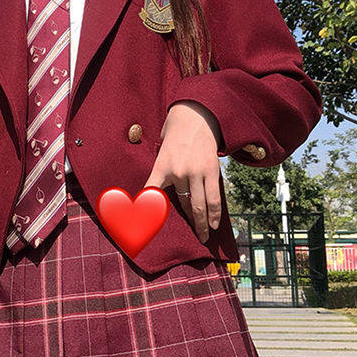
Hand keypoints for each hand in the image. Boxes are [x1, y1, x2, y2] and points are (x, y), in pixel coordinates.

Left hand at [143, 101, 221, 243]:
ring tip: (204, 237)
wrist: (195, 117)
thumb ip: (158, 175)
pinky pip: (214, 196)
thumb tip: (150, 199)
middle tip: (189, 239)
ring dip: (202, 224)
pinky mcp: (212, 170)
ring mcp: (197, 172)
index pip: (151, 193)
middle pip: (183, 206)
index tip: (142, 228)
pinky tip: (214, 223)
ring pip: (200, 205)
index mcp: (161, 167)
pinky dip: (215, 212)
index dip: (146, 211)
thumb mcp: (160, 154)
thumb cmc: (174, 137)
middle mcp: (179, 172)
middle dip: (187, 225)